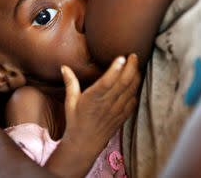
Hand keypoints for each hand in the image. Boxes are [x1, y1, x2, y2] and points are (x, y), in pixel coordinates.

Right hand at [45, 54, 139, 176]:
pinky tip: (135, 81)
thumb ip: (70, 83)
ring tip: (136, 64)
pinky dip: (136, 89)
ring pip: (131, 90)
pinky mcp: (122, 116)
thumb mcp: (70, 102)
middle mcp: (106, 105)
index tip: (121, 57)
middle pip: (123, 83)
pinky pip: (133, 100)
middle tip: (133, 55)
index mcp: (92, 99)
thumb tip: (64, 67)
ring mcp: (116, 111)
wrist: (84, 144)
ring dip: (136, 76)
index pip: (106, 82)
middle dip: (131, 67)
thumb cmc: (75, 121)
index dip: (115, 69)